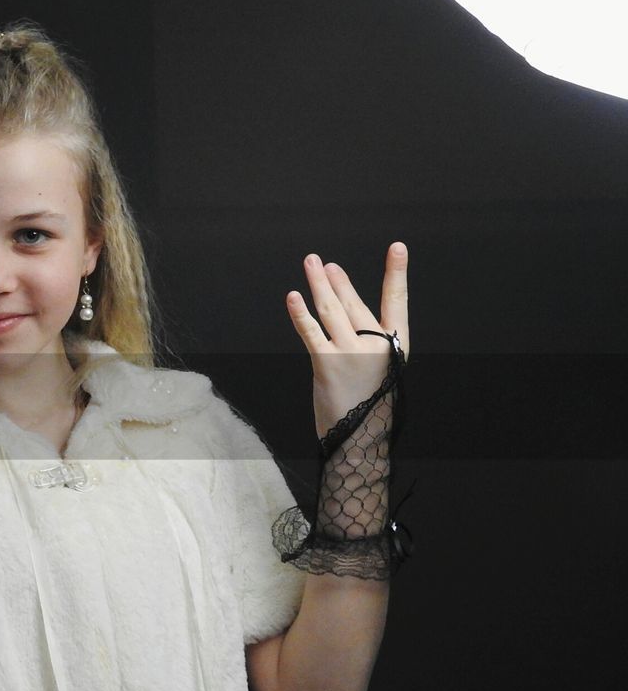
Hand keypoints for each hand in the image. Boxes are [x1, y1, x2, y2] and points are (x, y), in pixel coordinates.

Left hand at [286, 243, 409, 439]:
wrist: (360, 442)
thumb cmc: (368, 411)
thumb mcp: (380, 375)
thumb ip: (369, 348)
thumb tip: (347, 325)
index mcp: (394, 347)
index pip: (397, 302)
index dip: (396, 274)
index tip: (397, 248)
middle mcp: (375, 345)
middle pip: (354, 304)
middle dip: (337, 281)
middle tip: (325, 264)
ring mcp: (351, 352)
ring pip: (331, 310)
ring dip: (318, 284)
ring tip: (311, 263)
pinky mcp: (327, 362)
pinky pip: (310, 331)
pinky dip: (300, 313)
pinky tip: (293, 296)